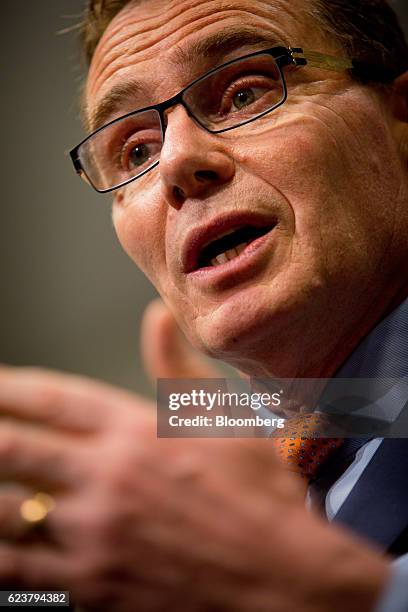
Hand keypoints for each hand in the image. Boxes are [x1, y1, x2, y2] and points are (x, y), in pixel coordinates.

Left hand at [0, 301, 388, 611]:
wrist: (284, 580)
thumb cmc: (261, 496)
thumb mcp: (223, 420)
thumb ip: (176, 368)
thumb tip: (156, 316)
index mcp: (137, 431)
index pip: (53, 398)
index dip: (8, 387)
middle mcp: (107, 478)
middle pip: (13, 448)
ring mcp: (95, 536)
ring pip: (4, 512)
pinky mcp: (93, 587)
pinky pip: (19, 572)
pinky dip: (0, 555)